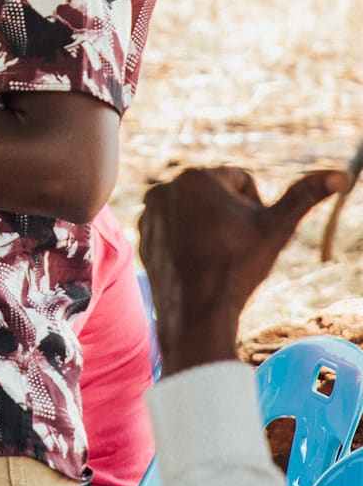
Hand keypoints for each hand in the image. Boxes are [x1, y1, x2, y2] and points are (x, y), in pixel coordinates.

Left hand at [139, 166, 347, 375]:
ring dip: (209, 226)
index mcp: (195, 177)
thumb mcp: (277, 228)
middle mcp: (165, 187)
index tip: (247, 233)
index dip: (255, 207)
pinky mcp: (143, 233)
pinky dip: (189, 239)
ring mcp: (150, 211)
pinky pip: (177, 228)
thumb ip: (305, 195)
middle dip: (230, 216)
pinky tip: (195, 261)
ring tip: (213, 255)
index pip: (241, 180)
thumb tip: (341, 175)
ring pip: (197, 211)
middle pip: (217, 194)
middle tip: (231, 247)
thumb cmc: (239, 266)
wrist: (197, 310)